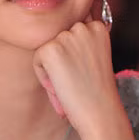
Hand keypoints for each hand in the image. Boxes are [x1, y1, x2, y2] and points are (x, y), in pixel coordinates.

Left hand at [33, 15, 134, 139]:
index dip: (74, 55)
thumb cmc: (98, 91)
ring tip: (70, 84)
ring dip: (53, 68)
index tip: (84, 71)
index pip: (72, 32)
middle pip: (58, 39)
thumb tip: (60, 40)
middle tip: (76, 80)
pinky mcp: (50, 49)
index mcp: (98, 27)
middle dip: (62, 59)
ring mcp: (66, 37)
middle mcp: (83, 27)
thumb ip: (82, 42)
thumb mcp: (96, 57)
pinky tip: (61, 87)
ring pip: (47, 49)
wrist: (101, 112)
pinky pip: (37, 60)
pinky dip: (44, 77)